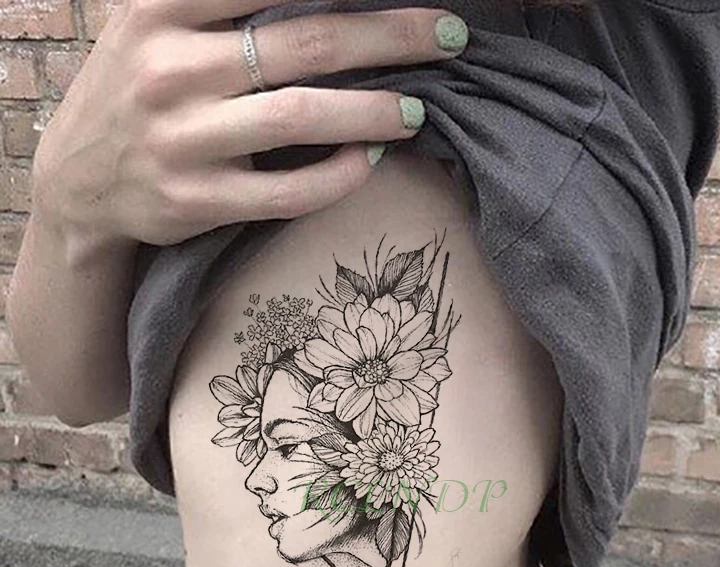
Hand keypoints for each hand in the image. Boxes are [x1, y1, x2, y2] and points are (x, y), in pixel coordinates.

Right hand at [32, 0, 468, 246]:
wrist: (78, 185)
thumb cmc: (134, 95)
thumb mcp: (152, 25)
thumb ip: (218, 3)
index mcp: (161, 9)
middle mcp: (170, 68)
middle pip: (306, 42)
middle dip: (391, 36)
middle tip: (448, 35)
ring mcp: (182, 139)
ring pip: (302, 117)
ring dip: (375, 111)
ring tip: (418, 110)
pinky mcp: (197, 200)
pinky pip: (287, 191)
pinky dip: (338, 177)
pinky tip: (367, 161)